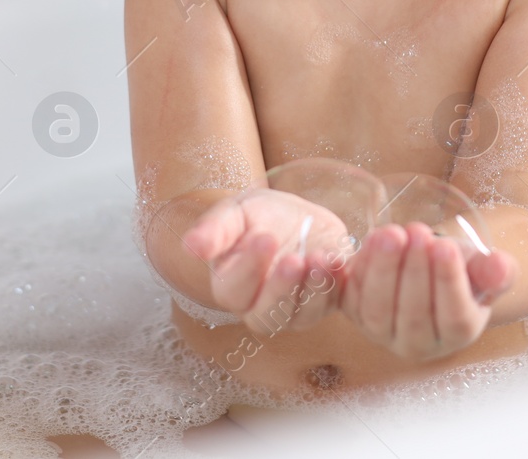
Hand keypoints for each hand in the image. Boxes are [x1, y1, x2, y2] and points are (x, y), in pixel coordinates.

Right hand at [181, 187, 353, 334]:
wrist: (296, 217)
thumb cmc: (258, 216)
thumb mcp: (235, 212)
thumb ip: (214, 230)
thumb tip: (190, 246)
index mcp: (230, 286)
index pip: (233, 290)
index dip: (248, 268)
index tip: (264, 238)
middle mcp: (258, 306)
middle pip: (266, 314)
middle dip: (282, 288)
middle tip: (294, 258)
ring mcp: (292, 311)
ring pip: (300, 314)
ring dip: (313, 289)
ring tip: (321, 258)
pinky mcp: (322, 304)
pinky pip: (330, 304)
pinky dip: (335, 284)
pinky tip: (337, 258)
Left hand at [338, 221, 517, 360]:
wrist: (424, 265)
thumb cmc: (458, 268)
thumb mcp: (481, 267)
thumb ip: (495, 270)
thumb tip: (501, 268)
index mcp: (458, 333)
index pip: (454, 318)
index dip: (449, 282)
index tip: (446, 247)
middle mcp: (418, 343)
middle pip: (414, 316)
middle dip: (415, 271)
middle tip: (419, 232)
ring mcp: (382, 333)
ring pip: (377, 310)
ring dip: (383, 269)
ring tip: (392, 233)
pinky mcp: (354, 314)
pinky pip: (349, 299)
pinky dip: (354, 272)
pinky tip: (362, 245)